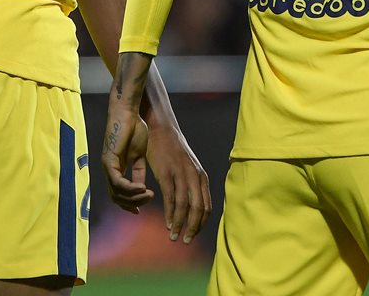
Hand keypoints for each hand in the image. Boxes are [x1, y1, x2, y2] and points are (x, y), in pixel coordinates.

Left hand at [101, 110, 153, 213]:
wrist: (129, 113)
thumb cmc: (134, 130)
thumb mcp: (139, 156)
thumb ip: (138, 172)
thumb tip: (142, 189)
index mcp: (116, 169)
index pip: (118, 195)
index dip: (129, 204)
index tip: (140, 211)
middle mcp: (109, 169)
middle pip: (116, 197)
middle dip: (133, 203)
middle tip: (149, 199)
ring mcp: (107, 165)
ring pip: (117, 192)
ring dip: (134, 196)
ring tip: (148, 193)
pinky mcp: (108, 159)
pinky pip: (117, 181)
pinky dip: (130, 187)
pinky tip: (142, 187)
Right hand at [146, 123, 211, 243]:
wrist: (161, 128)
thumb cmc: (172, 149)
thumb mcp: (188, 166)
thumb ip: (192, 183)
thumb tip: (192, 204)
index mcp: (202, 177)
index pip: (206, 207)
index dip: (200, 224)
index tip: (192, 234)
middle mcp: (195, 176)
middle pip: (198, 209)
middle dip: (193, 228)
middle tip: (186, 241)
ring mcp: (181, 174)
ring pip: (184, 206)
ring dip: (179, 224)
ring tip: (174, 236)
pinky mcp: (166, 172)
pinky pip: (170, 198)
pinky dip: (170, 214)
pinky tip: (167, 223)